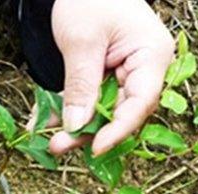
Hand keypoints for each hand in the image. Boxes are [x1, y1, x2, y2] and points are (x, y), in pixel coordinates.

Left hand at [30, 0, 173, 155]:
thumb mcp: (81, 41)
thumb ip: (81, 85)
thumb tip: (76, 126)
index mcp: (152, 56)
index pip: (140, 103)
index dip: (118, 130)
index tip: (95, 148)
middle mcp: (144, 70)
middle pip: (122, 112)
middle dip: (90, 132)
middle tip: (58, 146)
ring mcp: (125, 74)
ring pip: (104, 111)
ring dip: (76, 126)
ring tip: (51, 142)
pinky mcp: (105, 76)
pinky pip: (89, 99)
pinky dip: (68, 110)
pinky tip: (45, 121)